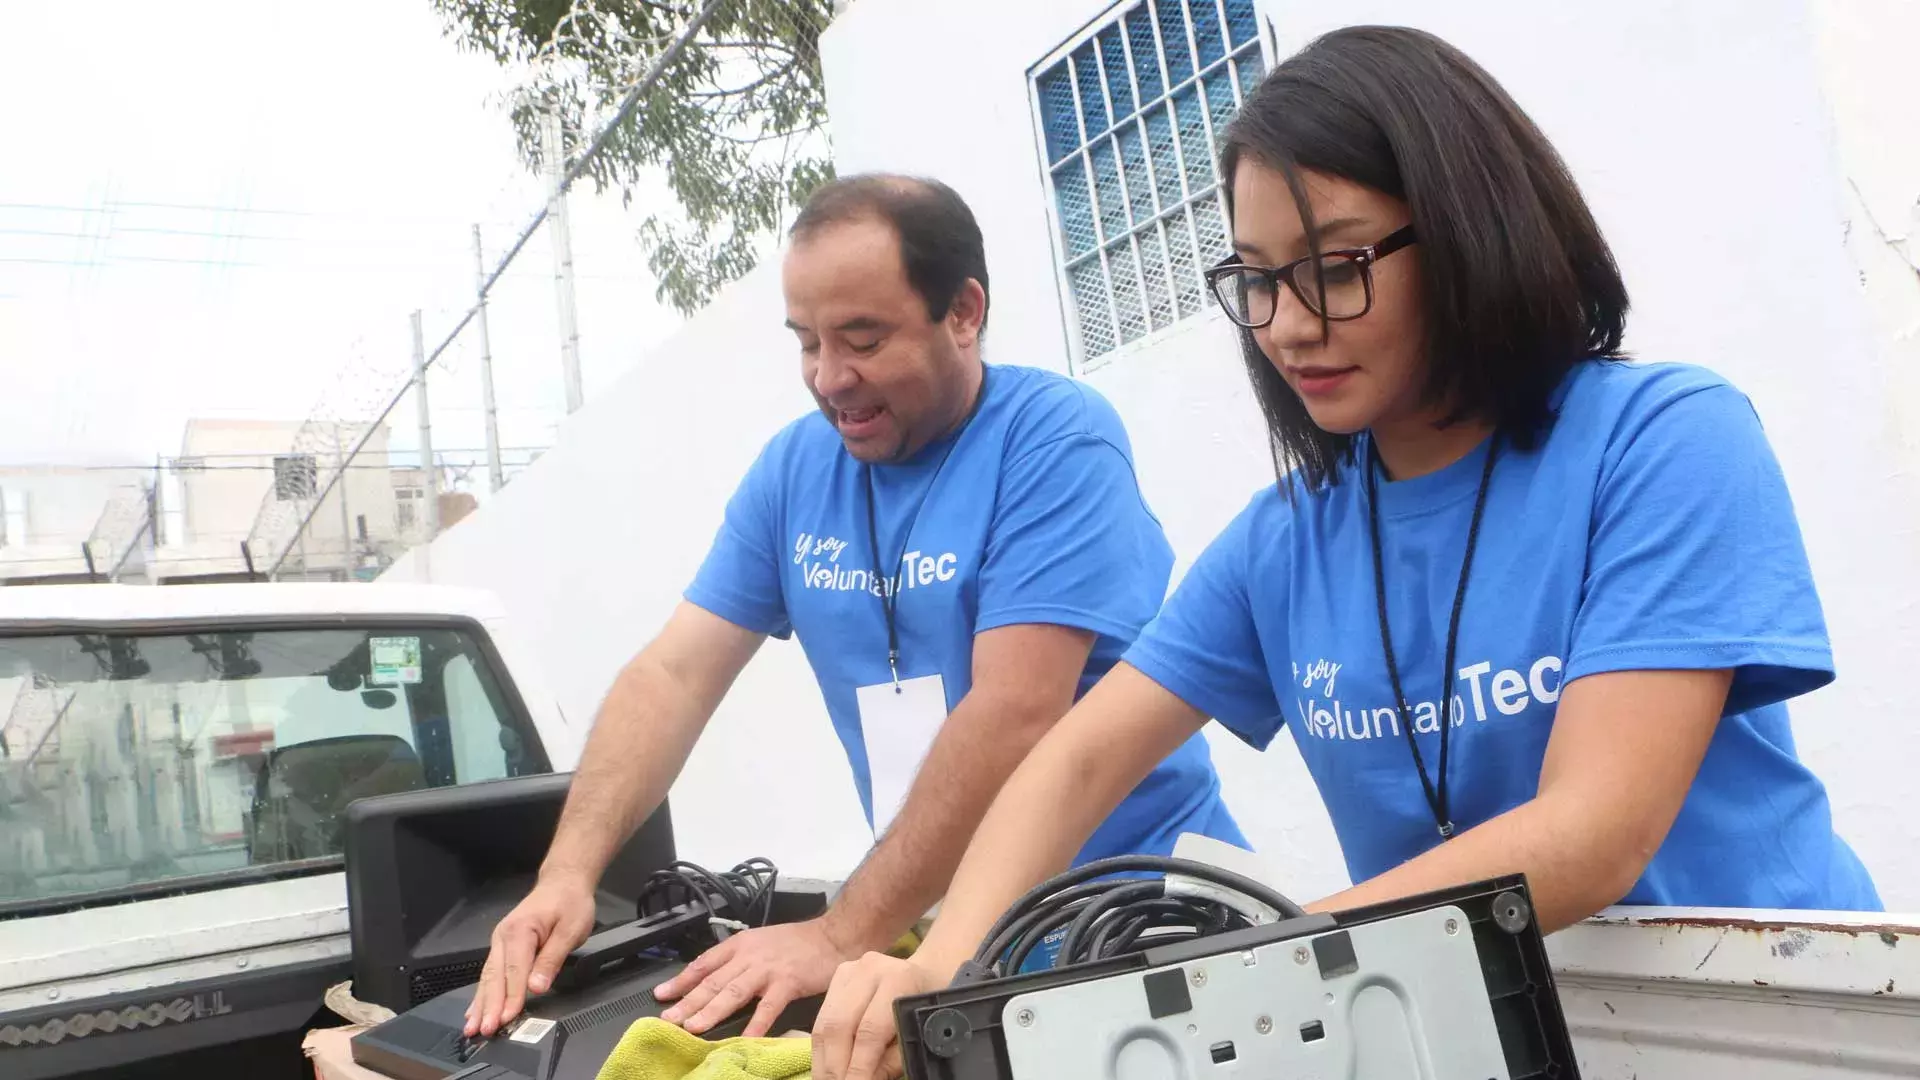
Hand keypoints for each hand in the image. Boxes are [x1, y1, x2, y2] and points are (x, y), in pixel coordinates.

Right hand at [464, 876, 596, 1036]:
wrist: (563, 882)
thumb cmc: (570, 903)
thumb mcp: (571, 929)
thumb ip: (552, 959)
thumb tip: (536, 987)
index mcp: (520, 931)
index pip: (514, 971)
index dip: (511, 997)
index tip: (506, 1019)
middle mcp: (503, 937)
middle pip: (494, 977)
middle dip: (489, 1006)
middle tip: (483, 1031)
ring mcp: (499, 941)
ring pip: (487, 977)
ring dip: (480, 1004)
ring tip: (472, 1028)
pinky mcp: (501, 947)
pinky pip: (489, 973)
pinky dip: (482, 994)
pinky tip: (474, 1010)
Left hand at [653, 919, 854, 1036]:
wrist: (834, 935)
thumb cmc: (798, 942)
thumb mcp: (760, 942)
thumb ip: (738, 959)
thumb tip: (713, 980)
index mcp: (740, 944)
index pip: (704, 963)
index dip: (681, 980)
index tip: (662, 995)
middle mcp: (749, 956)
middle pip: (713, 981)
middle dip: (687, 1001)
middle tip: (668, 1017)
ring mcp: (768, 970)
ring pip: (732, 993)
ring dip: (710, 1011)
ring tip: (692, 1027)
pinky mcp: (788, 983)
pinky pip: (768, 1008)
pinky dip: (755, 1025)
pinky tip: (744, 1039)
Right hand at [812, 953, 943, 1079]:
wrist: (926, 976)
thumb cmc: (926, 1011)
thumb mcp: (916, 1038)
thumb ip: (890, 1063)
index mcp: (898, 980)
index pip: (870, 1031)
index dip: (858, 1067)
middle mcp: (869, 969)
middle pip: (838, 1026)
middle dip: (834, 1068)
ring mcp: (850, 971)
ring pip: (823, 1024)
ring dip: (822, 1062)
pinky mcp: (836, 978)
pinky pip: (820, 1020)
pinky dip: (821, 1050)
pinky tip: (825, 1069)